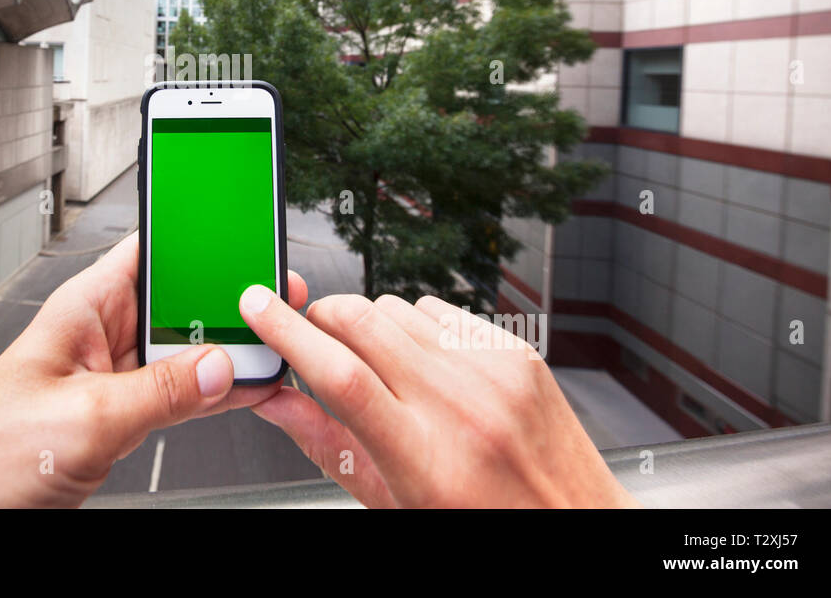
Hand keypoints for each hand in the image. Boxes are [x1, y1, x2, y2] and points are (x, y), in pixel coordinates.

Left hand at [0, 231, 306, 506]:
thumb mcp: (85, 417)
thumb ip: (160, 391)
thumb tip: (222, 365)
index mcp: (85, 306)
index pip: (154, 248)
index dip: (202, 238)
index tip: (251, 240)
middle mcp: (101, 332)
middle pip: (180, 299)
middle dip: (227, 300)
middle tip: (280, 301)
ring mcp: (112, 374)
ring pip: (184, 348)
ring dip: (225, 351)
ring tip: (275, 347)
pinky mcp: (119, 413)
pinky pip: (178, 390)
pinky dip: (213, 392)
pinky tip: (246, 388)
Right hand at [240, 287, 637, 507]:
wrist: (571, 524)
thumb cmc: (480, 524)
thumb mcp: (390, 502)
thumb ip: (324, 444)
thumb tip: (273, 400)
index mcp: (423, 456)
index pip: (339, 375)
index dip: (287, 332)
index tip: (258, 307)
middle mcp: (462, 406)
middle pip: (362, 322)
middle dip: (319, 316)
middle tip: (307, 335)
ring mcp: (494, 372)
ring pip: (397, 306)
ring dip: (368, 323)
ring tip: (377, 366)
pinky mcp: (517, 351)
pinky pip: (442, 310)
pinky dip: (416, 326)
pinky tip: (422, 362)